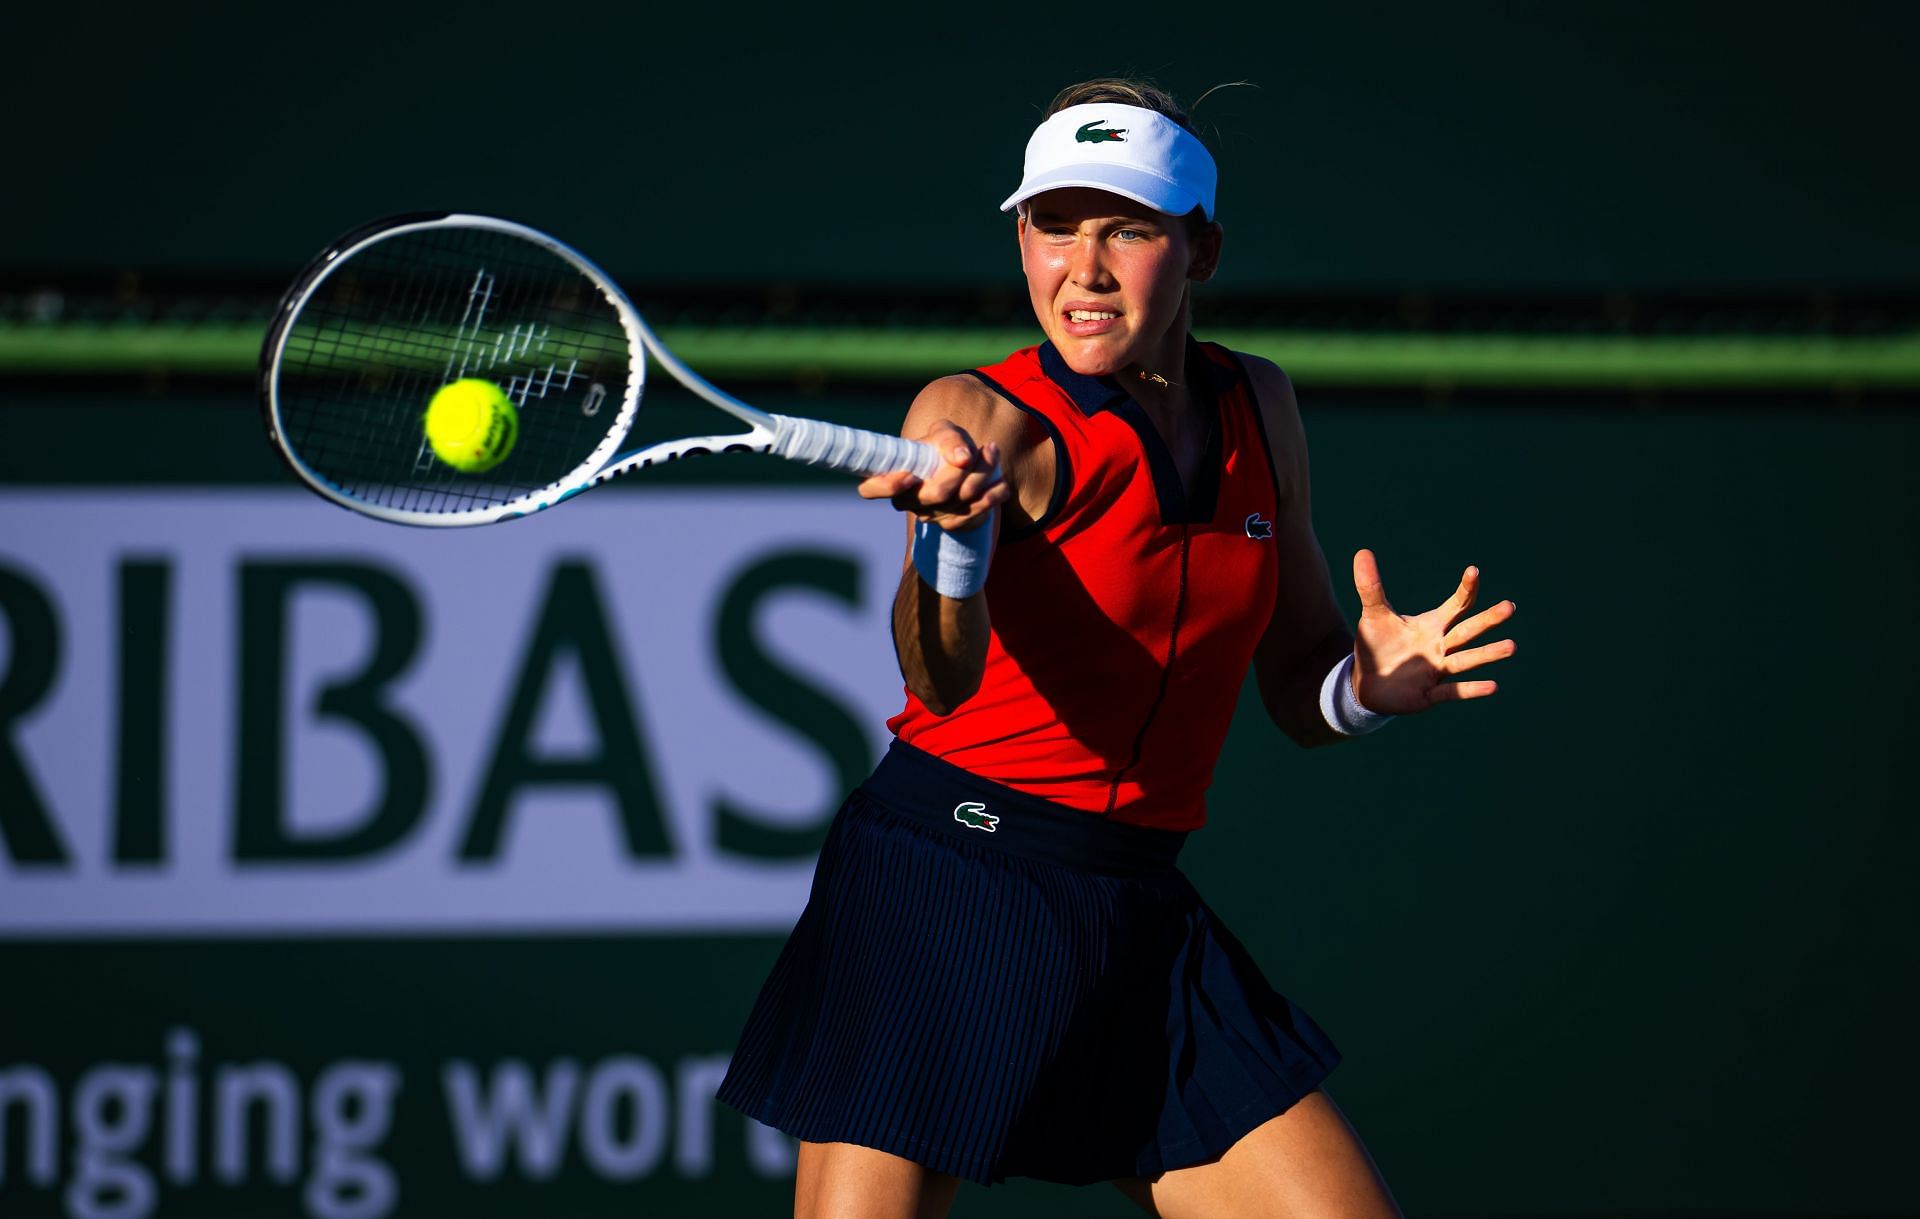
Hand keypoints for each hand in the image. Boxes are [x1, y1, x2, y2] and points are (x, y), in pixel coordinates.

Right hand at [857, 420, 1007, 531]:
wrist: (966, 467)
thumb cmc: (946, 446)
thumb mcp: (946, 432)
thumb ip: (950, 438)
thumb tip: (962, 457)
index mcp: (893, 476)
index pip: (871, 488)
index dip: (887, 486)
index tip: (910, 476)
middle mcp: (908, 501)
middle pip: (934, 494)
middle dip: (959, 472)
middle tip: (974, 451)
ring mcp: (931, 516)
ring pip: (959, 503)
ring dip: (982, 477)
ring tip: (992, 451)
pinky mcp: (953, 524)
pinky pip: (975, 515)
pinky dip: (993, 496)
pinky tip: (1002, 482)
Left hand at [1350, 548, 1515, 713]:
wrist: (1365, 682)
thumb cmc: (1376, 645)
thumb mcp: (1373, 614)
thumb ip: (1370, 586)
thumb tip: (1362, 551)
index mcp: (1432, 625)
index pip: (1456, 605)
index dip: (1465, 589)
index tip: (1473, 571)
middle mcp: (1440, 646)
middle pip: (1468, 630)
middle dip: (1488, 620)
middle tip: (1510, 607)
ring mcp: (1437, 670)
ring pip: (1466, 660)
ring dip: (1487, 654)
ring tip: (1511, 646)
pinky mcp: (1429, 694)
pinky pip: (1454, 691)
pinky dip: (1472, 689)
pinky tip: (1493, 686)